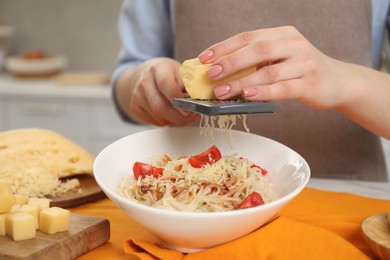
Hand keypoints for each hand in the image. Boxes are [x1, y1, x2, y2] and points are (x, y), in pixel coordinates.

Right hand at [115, 58, 198, 125]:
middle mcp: (144, 82)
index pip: (165, 84)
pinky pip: (154, 122)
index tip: (189, 109)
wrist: (146, 73)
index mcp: (158, 68)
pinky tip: (172, 115)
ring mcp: (137, 96)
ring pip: (158, 118)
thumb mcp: (181, 71)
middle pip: (160, 107)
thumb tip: (199, 99)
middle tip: (192, 117)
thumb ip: (189, 84)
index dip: (177, 99)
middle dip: (179, 117)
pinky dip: (166, 122)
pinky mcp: (135, 107)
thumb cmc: (168, 73)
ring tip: (184, 115)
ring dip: (175, 120)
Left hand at [197, 26, 389, 137]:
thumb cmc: (301, 70)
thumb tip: (220, 71)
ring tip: (221, 91)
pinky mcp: (310, 84)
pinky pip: (283, 88)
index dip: (223, 47)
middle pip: (257, 50)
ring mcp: (304, 63)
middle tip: (210, 74)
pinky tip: (247, 96)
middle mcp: (294, 44)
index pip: (248, 37)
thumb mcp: (280, 58)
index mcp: (282, 34)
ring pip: (268, 72)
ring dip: (241, 82)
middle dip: (230, 62)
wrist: (338, 81)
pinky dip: (263, 92)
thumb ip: (256, 61)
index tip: (204, 58)